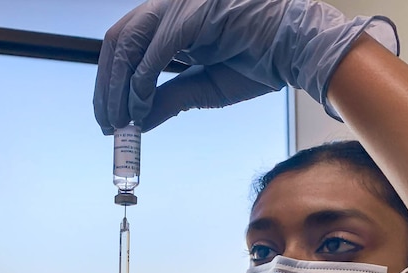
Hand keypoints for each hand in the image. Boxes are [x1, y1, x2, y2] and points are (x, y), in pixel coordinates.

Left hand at [93, 0, 397, 132]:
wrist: (300, 49)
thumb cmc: (261, 62)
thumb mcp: (204, 88)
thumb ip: (169, 99)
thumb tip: (137, 122)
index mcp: (173, 18)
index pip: (125, 43)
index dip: (109, 81)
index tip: (109, 117)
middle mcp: (171, 6)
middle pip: (118, 41)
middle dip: (106, 86)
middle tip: (107, 125)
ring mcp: (181, 6)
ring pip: (128, 43)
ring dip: (117, 87)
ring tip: (119, 122)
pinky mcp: (193, 14)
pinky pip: (154, 51)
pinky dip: (141, 84)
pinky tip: (140, 109)